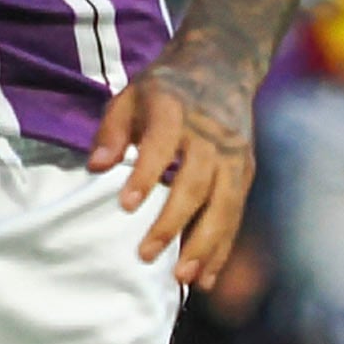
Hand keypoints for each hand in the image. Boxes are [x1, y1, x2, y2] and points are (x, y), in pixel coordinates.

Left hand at [86, 58, 258, 281]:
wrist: (223, 65)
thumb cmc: (165, 87)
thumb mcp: (131, 94)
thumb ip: (112, 129)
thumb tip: (96, 166)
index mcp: (175, 110)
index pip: (161, 144)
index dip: (146, 174)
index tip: (125, 206)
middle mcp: (211, 134)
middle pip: (195, 183)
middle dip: (172, 222)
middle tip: (146, 255)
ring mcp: (233, 155)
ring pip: (224, 205)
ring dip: (204, 244)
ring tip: (182, 278)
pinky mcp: (246, 171)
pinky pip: (236, 214)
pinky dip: (223, 247)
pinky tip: (206, 277)